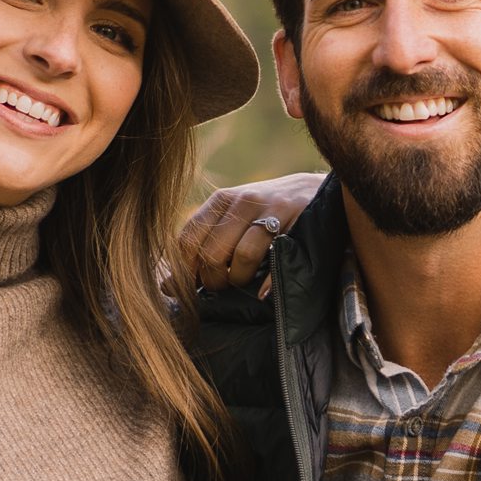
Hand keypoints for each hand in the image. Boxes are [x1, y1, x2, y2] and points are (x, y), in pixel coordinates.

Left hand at [175, 172, 322, 296]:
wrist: (313, 191)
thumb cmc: (268, 215)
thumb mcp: (233, 222)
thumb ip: (202, 247)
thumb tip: (167, 286)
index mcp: (219, 202)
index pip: (187, 242)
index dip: (188, 271)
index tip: (197, 286)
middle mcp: (239, 201)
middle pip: (210, 253)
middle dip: (213, 280)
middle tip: (223, 287)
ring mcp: (265, 208)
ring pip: (238, 256)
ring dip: (238, 280)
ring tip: (243, 282)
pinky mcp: (289, 217)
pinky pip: (268, 257)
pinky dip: (262, 282)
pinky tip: (261, 290)